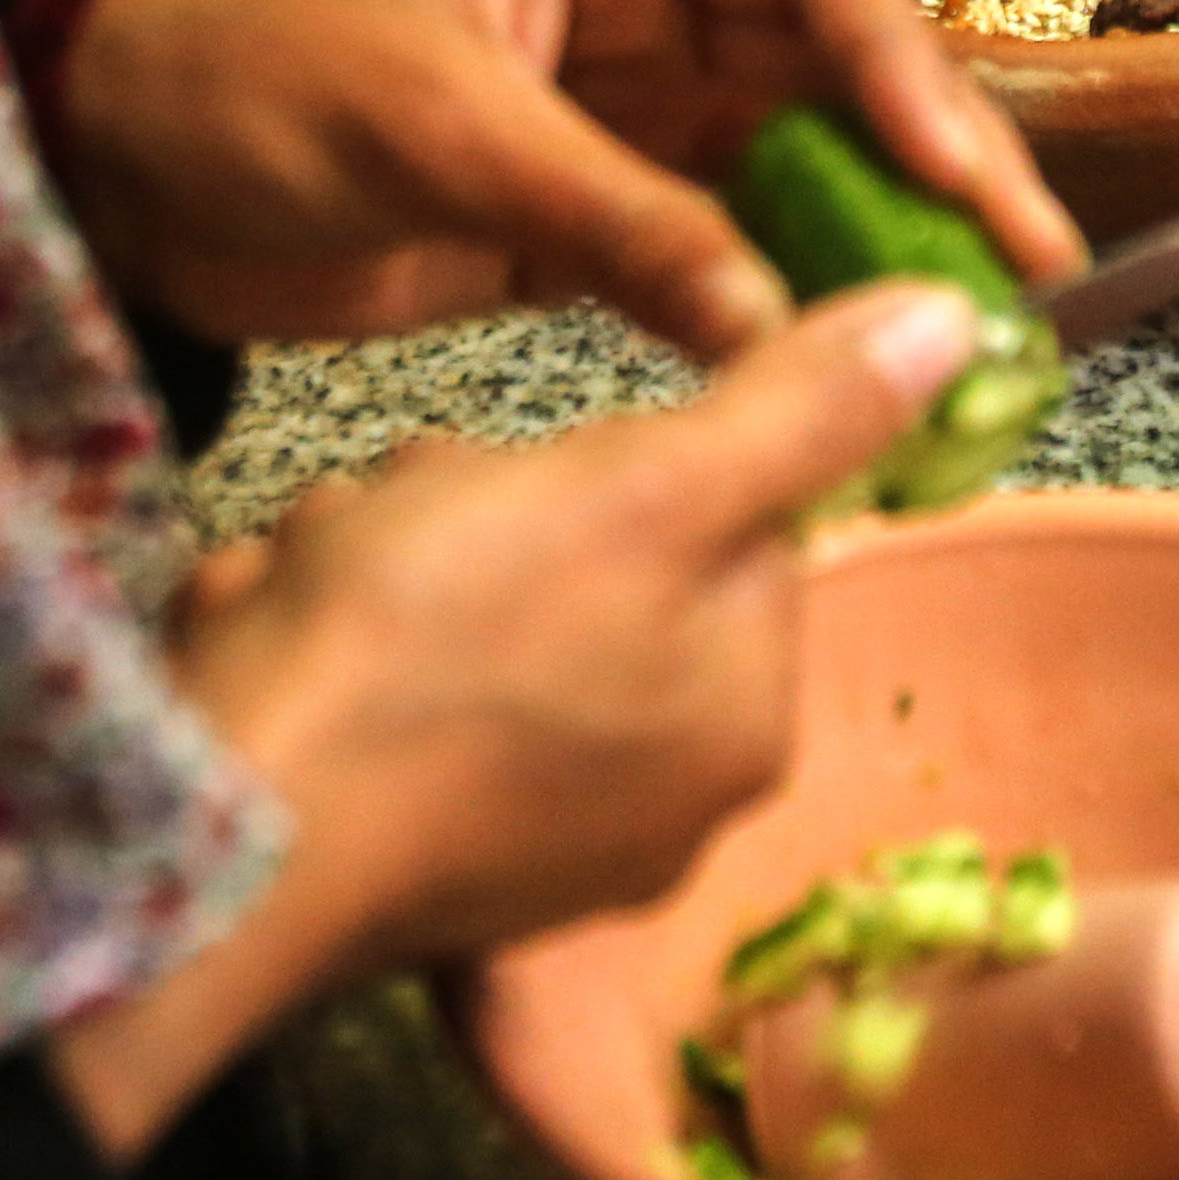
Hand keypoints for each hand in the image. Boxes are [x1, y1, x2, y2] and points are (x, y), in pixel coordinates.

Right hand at [51, 279, 979, 1158]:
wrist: (217, 820)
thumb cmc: (432, 640)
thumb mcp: (642, 484)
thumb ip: (800, 403)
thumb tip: (961, 326)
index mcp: (744, 718)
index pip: (724, 508)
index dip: (619, 452)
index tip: (540, 471)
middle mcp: (667, 805)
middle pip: (599, 550)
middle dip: (489, 502)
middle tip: (421, 527)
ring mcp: (536, 843)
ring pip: (480, 599)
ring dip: (401, 552)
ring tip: (341, 584)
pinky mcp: (418, 853)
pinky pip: (400, 681)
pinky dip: (346, 639)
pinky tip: (298, 646)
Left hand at [58, 0, 1082, 353]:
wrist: (111, 160)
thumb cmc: (250, 74)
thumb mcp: (434, 127)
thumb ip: (612, 217)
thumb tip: (777, 321)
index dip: (904, 62)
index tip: (965, 180)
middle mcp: (640, 10)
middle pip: (831, 72)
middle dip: (927, 167)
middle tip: (1022, 287)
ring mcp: (619, 119)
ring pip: (788, 174)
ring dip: (866, 252)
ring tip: (962, 351)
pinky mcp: (584, 220)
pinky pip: (713, 260)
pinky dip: (769, 316)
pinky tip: (828, 381)